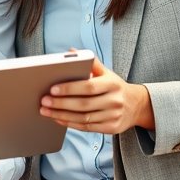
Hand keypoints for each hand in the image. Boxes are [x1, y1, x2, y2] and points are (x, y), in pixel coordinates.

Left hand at [39, 57, 154, 134]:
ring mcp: (113, 116)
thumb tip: (72, 51)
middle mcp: (114, 101)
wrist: (136, 105)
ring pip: (83, 118)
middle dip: (61, 103)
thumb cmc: (114, 87)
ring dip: (62, 115)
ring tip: (46, 111)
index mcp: (112, 84)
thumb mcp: (106, 73)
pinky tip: (58, 119)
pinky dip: (70, 124)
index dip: (69, 88)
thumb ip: (90, 63)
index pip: (88, 87)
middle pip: (83, 104)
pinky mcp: (111, 128)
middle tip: (44, 101)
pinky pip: (87, 128)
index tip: (52, 89)